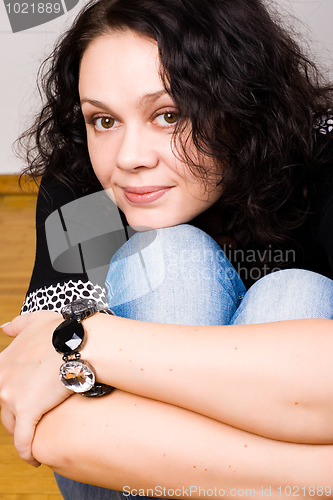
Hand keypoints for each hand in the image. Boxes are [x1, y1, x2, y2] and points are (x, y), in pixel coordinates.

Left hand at [0, 311, 70, 465]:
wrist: (80, 342)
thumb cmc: (63, 330)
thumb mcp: (36, 320)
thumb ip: (17, 325)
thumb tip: (3, 328)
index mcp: (3, 361)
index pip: (0, 387)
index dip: (10, 397)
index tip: (21, 401)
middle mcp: (2, 379)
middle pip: (3, 408)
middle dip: (15, 416)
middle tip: (31, 420)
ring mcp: (11, 396)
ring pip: (11, 425)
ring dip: (21, 433)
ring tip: (34, 438)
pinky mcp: (27, 411)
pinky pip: (23, 440)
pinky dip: (26, 452)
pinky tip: (33, 459)